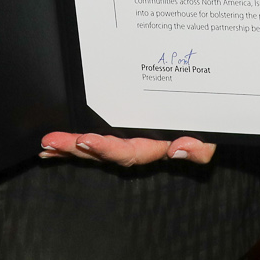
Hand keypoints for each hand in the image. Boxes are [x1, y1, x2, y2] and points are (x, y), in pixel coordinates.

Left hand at [38, 131, 215, 165]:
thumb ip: (200, 147)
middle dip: (76, 149)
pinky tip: (51, 148)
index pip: (129, 152)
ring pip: (94, 147)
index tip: (86, 139)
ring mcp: (127, 138)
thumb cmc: (210, 120)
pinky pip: (93, 140)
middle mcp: (138, 145)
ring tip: (47, 145)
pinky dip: (72, 145)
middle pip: (103, 152)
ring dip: (69, 148)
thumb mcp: (213, 134)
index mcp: (156, 145)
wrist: (210, 107)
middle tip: (52, 142)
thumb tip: (178, 150)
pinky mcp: (118, 129)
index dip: (107, 149)